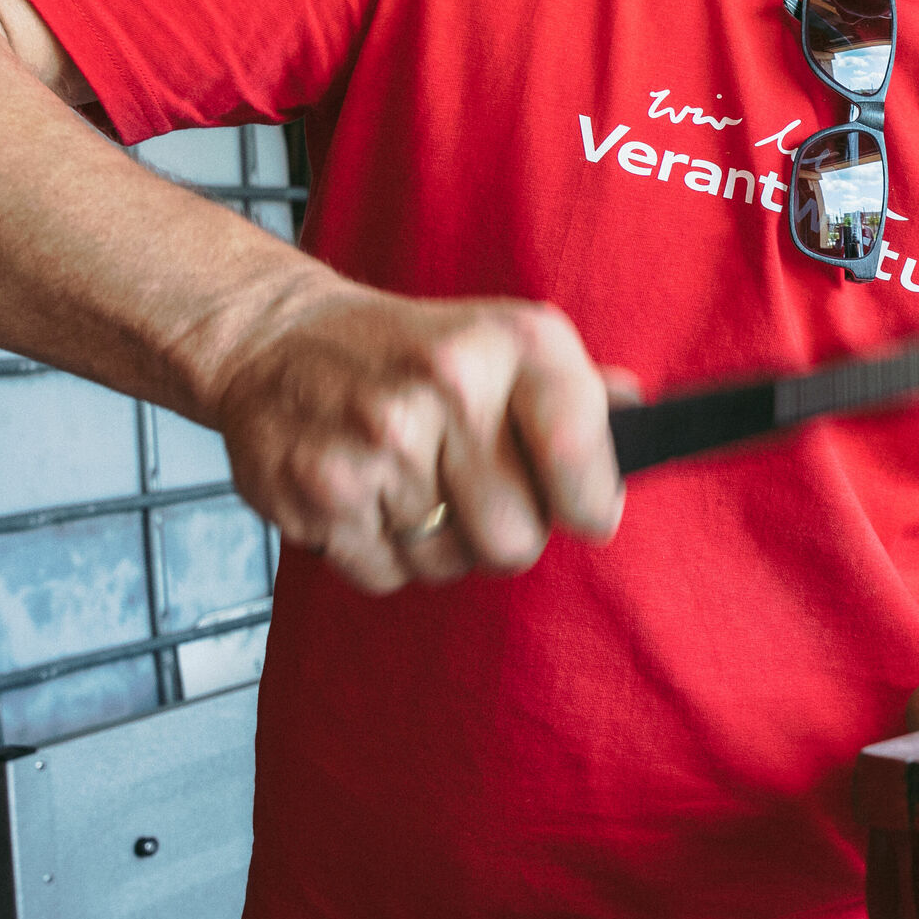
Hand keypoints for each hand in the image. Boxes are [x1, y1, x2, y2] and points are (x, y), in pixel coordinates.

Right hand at [202, 276, 626, 594]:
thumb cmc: (415, 354)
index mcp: (513, 344)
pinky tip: (369, 497)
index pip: (580, 452)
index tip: (581, 509)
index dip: (589, 501)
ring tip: (414, 484)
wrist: (275, 344)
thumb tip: (642, 425)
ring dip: (440, 544)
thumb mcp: (505, 342)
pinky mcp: (319, 494)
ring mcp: (378, 443)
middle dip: (505, 533)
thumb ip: (579, 393)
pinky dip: (382, 553)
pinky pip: (386, 576)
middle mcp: (447, 387)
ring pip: (450, 565)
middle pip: (516, 539)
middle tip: (475, 491)